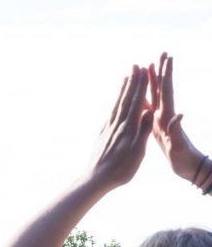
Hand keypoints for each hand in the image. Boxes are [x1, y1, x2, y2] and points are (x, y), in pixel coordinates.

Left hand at [89, 65, 152, 190]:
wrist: (96, 180)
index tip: (144, 71)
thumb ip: (143, 131)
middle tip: (135, 66)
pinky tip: (116, 102)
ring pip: (117, 105)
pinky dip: (115, 104)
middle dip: (132, 82)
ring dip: (122, 90)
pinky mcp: (102, 135)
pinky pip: (110, 114)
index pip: (137, 102)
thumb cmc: (120, 170)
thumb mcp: (137, 152)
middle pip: (126, 99)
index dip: (141, 86)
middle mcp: (117, 125)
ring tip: (126, 77)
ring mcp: (108, 129)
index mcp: (128, 128)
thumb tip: (149, 111)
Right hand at [150, 53, 207, 183]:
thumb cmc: (184, 159)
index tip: (166, 58)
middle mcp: (165, 116)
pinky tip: (140, 96)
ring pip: (155, 97)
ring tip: (148, 67)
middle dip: (161, 72)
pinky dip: (145, 100)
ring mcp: (161, 121)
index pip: (167, 92)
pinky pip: (149, 111)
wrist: (188, 168)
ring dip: (152, 82)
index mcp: (168, 118)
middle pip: (162, 90)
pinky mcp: (157, 128)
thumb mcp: (179, 147)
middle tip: (161, 53)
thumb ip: (177, 131)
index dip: (166, 75)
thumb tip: (179, 115)